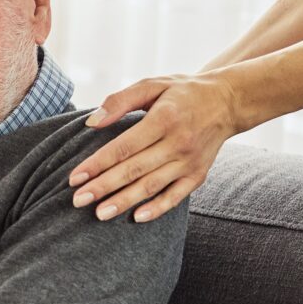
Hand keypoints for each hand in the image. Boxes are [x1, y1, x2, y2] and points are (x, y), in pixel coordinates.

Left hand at [67, 72, 239, 222]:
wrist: (228, 101)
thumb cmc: (181, 92)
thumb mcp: (152, 85)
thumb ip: (120, 101)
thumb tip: (91, 122)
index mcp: (164, 119)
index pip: (124, 146)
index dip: (98, 163)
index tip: (74, 178)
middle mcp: (178, 142)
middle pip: (134, 169)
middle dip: (104, 187)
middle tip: (78, 201)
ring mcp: (190, 161)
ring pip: (152, 186)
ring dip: (124, 201)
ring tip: (100, 214)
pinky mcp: (199, 175)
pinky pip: (177, 196)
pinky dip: (158, 208)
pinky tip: (136, 217)